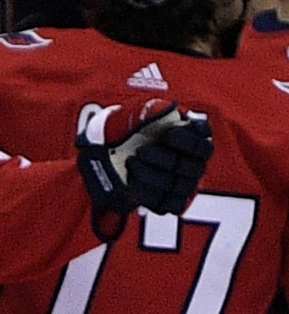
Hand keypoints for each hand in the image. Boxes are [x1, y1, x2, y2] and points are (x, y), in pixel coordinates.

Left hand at [75, 99, 213, 237]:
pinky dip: (149, 195)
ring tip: (131, 164)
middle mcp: (196, 162)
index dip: (188, 141)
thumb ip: (151, 110)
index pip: (203, 143)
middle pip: (190, 167)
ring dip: (152, 177)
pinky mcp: (173, 201)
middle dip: (163, 159)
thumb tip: (166, 109)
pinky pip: (170, 204)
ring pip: (178, 186)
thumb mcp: (135, 114)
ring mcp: (187, 183)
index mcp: (195, 138)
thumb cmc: (128, 129)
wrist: (110, 153)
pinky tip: (132, 183)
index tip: (167, 135)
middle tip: (140, 152)